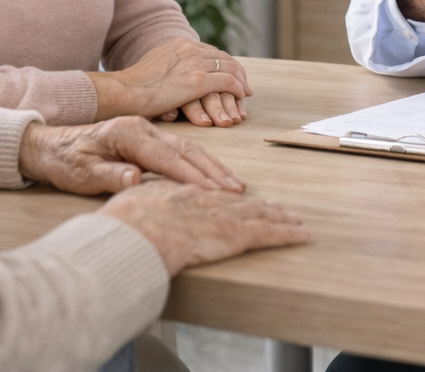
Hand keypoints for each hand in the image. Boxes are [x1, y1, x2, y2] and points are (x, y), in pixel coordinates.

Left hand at [19, 116, 244, 193]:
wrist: (51, 146)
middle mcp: (143, 128)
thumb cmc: (66, 161)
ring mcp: (148, 131)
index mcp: (128, 133)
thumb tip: (135, 178)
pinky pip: (181, 151)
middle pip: (185, 150)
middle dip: (212, 171)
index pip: (166, 157)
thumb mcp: (81, 173)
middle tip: (235, 190)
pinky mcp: (149, 139)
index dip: (191, 176)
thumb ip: (109, 176)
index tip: (212, 192)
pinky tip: (213, 176)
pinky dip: (201, 164)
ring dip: (212, 167)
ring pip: (188, 149)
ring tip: (233, 184)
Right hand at [88, 38, 249, 126]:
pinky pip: (228, 82)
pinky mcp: (199, 81)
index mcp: (179, 44)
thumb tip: (172, 73)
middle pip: (223, 58)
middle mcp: (190, 49)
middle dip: (236, 71)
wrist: (125, 91)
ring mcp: (195, 64)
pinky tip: (241, 96)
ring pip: (230, 68)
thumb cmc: (133, 86)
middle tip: (243, 84)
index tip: (230, 73)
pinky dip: (238, 89)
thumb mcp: (153, 65)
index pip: (210, 51)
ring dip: (240, 81)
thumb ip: (168, 65)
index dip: (224, 63)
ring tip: (245, 92)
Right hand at [101, 179, 308, 276]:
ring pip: (258, 215)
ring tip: (295, 222)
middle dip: (260, 207)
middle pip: (239, 202)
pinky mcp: (233, 233)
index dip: (225, 196)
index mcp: (179, 191)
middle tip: (278, 209)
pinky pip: (266, 234)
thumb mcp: (125, 203)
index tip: (237, 197)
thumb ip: (135, 197)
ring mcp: (221, 215)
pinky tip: (301, 235)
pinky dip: (286, 234)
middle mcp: (205, 199)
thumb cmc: (123, 223)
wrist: (133, 232)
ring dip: (278, 219)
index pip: (208, 193)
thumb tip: (133, 188)